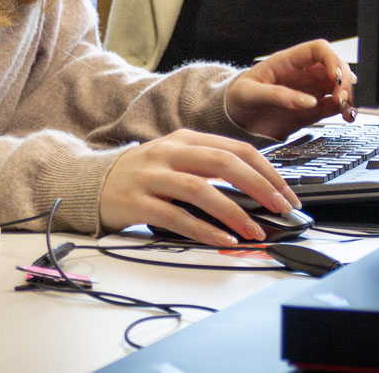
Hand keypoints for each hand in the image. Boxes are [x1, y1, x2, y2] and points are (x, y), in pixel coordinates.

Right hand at [98, 129, 299, 245]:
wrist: (90, 182)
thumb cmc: (143, 175)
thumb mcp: (176, 160)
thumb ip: (209, 167)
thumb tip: (259, 191)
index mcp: (184, 139)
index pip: (236, 149)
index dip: (267, 171)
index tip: (288, 194)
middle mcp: (168, 153)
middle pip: (222, 163)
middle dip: (259, 186)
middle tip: (281, 208)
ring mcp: (151, 177)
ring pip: (200, 189)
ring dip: (233, 211)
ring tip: (255, 230)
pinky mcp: (136, 202)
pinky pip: (175, 217)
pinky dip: (203, 229)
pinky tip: (222, 239)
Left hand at [225, 39, 355, 139]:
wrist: (235, 118)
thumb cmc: (238, 98)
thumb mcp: (249, 93)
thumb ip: (277, 95)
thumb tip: (308, 101)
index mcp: (287, 62)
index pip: (318, 49)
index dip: (332, 59)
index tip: (337, 76)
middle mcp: (303, 74)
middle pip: (335, 67)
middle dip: (344, 80)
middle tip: (341, 97)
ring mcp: (310, 90)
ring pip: (339, 86)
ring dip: (348, 95)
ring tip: (346, 108)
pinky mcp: (313, 109)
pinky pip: (335, 105)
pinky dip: (345, 109)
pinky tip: (347, 115)